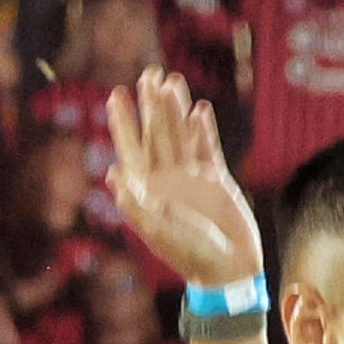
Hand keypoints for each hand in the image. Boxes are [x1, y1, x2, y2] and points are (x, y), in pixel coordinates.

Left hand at [104, 69, 259, 290]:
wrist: (229, 269)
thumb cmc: (190, 255)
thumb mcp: (159, 232)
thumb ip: (137, 206)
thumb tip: (114, 175)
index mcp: (147, 187)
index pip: (131, 146)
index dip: (123, 121)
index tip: (116, 94)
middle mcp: (166, 177)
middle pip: (157, 132)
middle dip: (152, 104)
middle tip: (148, 73)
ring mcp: (192, 177)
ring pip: (181, 135)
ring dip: (176, 109)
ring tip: (172, 81)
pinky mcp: (217, 181)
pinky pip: (208, 148)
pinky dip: (203, 129)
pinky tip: (200, 110)